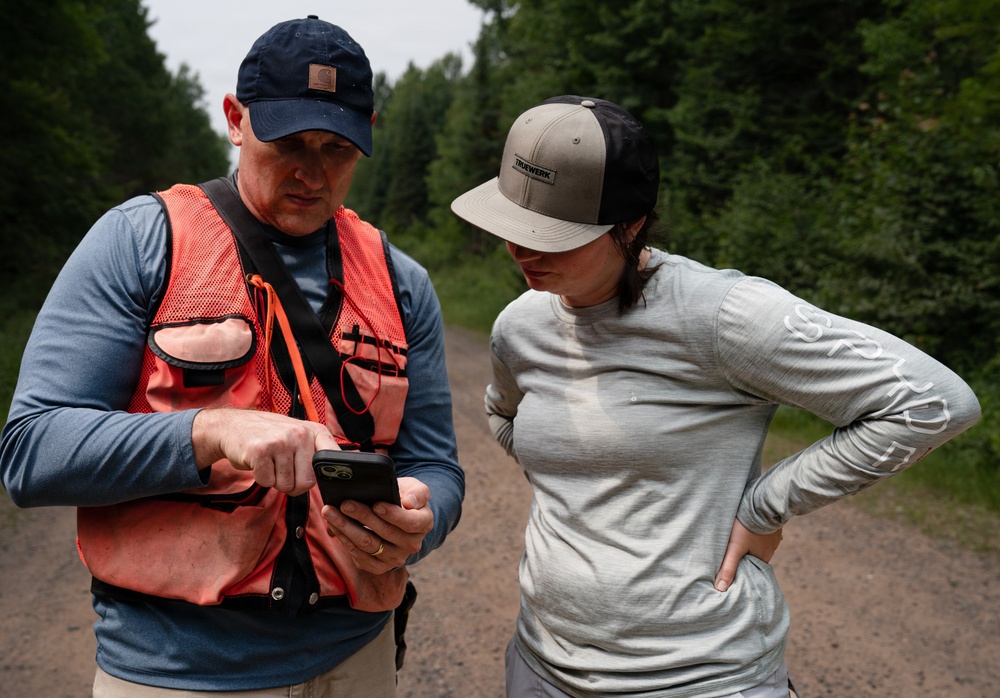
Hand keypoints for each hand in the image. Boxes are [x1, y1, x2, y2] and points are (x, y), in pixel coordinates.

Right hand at [191, 407, 339, 495]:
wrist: (233, 426)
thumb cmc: (269, 436)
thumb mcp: (298, 437)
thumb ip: (314, 455)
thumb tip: (333, 478)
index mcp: (314, 431)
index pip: (333, 457)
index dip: (332, 475)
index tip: (328, 480)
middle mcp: (300, 434)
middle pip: (307, 482)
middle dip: (293, 484)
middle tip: (281, 469)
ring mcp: (280, 441)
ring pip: (286, 485)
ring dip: (275, 480)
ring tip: (269, 462)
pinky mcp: (260, 450)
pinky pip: (267, 482)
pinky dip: (261, 478)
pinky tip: (258, 462)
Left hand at [322, 476, 433, 572]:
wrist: (399, 517)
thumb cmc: (405, 498)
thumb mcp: (416, 489)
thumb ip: (418, 492)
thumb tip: (411, 502)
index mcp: (424, 523)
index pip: (409, 522)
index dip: (393, 514)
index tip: (376, 504)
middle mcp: (412, 544)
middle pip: (384, 532)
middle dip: (362, 516)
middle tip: (344, 503)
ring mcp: (395, 558)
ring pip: (368, 544)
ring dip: (346, 528)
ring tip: (330, 512)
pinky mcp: (378, 566)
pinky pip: (358, 555)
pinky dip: (344, 539)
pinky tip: (333, 526)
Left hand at [714, 517, 782, 591]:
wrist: (763, 502)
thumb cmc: (747, 527)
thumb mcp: (735, 548)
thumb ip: (728, 567)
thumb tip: (721, 588)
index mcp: (763, 558)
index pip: (751, 569)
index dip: (742, 570)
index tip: (733, 570)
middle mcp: (771, 549)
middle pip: (754, 556)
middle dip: (745, 557)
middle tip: (733, 554)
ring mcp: (773, 536)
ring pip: (758, 544)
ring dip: (750, 544)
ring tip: (738, 541)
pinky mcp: (771, 525)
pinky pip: (762, 532)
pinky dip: (755, 533)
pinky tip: (748, 529)